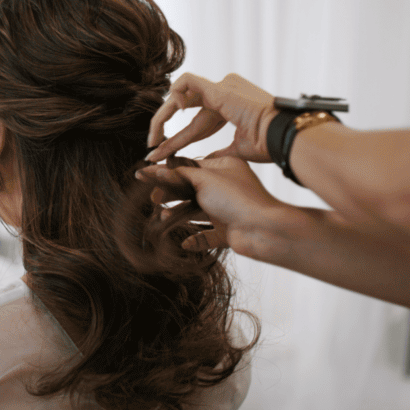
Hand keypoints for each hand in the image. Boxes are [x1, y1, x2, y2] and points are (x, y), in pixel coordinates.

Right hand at [140, 157, 288, 261]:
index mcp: (224, 167)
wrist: (263, 229)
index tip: (146, 175)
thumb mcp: (204, 179)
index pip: (190, 167)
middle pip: (190, 189)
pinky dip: (195, 239)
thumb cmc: (238, 198)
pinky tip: (186, 242)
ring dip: (179, 216)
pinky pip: (207, 235)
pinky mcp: (228, 231)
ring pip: (196, 212)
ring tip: (163, 219)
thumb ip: (178, 175)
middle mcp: (225, 187)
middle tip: (153, 199)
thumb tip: (155, 169)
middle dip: (170, 195)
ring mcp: (226, 210)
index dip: (168, 172)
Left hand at [146, 73, 277, 162]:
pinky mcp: (219, 86)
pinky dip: (175, 95)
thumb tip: (207, 162)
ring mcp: (223, 86)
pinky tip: (175, 116)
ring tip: (156, 135)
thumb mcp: (237, 150)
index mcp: (229, 106)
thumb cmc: (268, 145)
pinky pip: (186, 81)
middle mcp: (225, 92)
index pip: (194, 118)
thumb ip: (219, 152)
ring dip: (163, 114)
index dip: (175, 137)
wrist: (282, 137)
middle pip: (183, 104)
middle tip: (150, 145)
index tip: (158, 154)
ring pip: (180, 92)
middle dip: (162, 124)